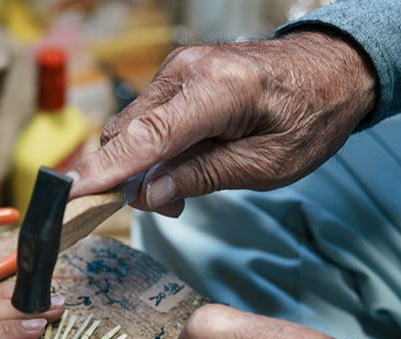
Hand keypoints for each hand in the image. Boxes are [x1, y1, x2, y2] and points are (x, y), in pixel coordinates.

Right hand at [67, 30, 376, 214]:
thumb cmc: (309, 117)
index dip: (104, 171)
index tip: (67, 196)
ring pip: (132, 129)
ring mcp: (178, 69)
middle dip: (128, 178)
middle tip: (169, 208)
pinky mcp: (176, 74)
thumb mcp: (265, 166)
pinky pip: (147, 118)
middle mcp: (187, 71)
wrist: (333, 70)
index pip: (144, 139)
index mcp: (216, 91)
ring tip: (183, 188)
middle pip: (127, 134)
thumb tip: (147, 197)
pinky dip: (152, 148)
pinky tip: (183, 165)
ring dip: (142, 166)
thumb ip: (201, 178)